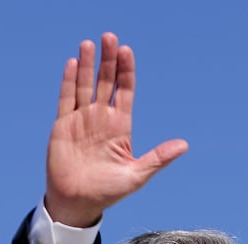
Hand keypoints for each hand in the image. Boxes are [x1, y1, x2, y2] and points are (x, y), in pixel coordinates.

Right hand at [44, 33, 188, 226]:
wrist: (77, 202)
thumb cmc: (108, 191)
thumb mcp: (137, 175)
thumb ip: (158, 158)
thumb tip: (184, 145)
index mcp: (120, 127)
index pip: (125, 92)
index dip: (126, 72)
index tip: (127, 52)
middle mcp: (101, 119)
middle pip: (105, 82)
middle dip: (108, 60)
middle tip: (110, 37)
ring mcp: (81, 120)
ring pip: (85, 85)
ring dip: (87, 65)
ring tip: (90, 44)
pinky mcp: (63, 125)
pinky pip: (66, 99)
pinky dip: (69, 81)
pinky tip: (73, 63)